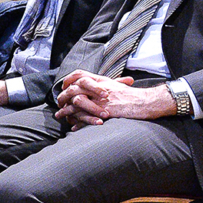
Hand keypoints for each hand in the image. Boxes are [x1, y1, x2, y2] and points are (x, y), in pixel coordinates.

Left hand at [54, 71, 174, 128]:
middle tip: (59, 103)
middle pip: (74, 88)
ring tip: (60, 116)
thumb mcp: (117, 85)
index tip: (64, 87)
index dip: (69, 80)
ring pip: (76, 103)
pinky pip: (86, 117)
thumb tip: (94, 87)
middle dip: (63, 97)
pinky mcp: (104, 111)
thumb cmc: (132, 96)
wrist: (144, 102)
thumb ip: (105, 85)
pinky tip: (74, 128)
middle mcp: (98, 88)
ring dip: (66, 111)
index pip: (79, 74)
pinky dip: (78, 123)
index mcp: (101, 80)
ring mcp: (100, 100)